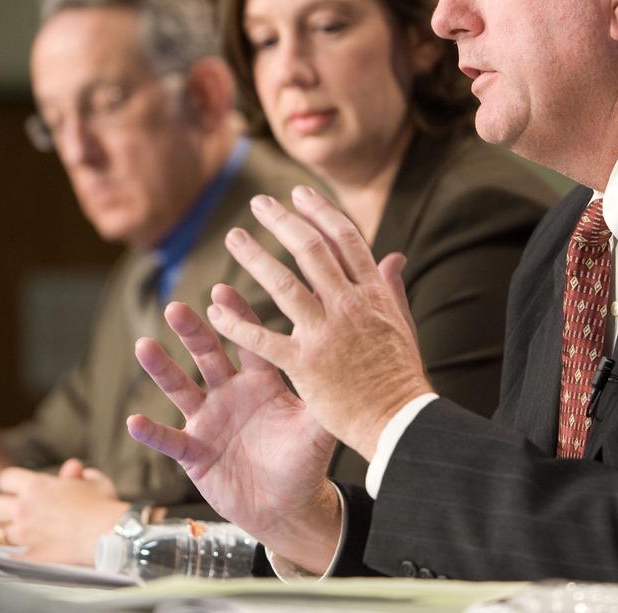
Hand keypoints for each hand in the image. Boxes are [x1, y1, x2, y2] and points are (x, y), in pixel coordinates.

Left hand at [0, 459, 124, 564]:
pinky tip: (27, 551)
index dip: (11, 483)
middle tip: (15, 512)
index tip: (20, 489)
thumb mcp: (94, 480)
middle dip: (1, 507)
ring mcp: (24, 534)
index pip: (5, 478)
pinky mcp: (29, 555)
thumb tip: (72, 469)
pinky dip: (16, 553)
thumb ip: (78, 473)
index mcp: (36, 486)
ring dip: (7, 532)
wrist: (108, 534)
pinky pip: (10, 554)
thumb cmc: (103, 504)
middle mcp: (24, 508)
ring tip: (22, 533)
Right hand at [127, 288, 339, 573]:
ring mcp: (208, 420)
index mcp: (261, 381)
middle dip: (192, 331)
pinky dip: (151, 433)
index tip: (221, 290)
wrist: (288, 506)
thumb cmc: (305, 461)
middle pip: (207, 354)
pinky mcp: (194, 452)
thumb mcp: (316, 428)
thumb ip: (325, 395)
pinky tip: (134, 421)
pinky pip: (169, 440)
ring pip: (180, 388)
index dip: (235, 317)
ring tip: (145, 346)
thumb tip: (352, 357)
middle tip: (177, 306)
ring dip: (162, 367)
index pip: (247, 341)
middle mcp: (230, 393)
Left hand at [207, 186, 432, 458]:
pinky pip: (262, 338)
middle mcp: (350, 306)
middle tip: (258, 203)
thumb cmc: (400, 377)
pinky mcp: (305, 366)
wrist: (400, 423)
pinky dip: (236, 322)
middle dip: (282, 221)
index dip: (320, 212)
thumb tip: (395, 254)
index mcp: (374, 294)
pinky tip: (214, 309)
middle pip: (311, 250)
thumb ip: (391, 288)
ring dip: (254, 257)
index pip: (345, 239)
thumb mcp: (402, 325)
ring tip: (233, 238)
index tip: (298, 193)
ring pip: (282, 284)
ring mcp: (327, 334)